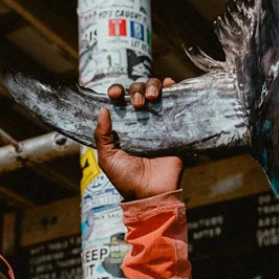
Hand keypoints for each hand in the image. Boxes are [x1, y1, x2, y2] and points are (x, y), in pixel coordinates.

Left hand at [95, 78, 182, 200]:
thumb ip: (102, 135)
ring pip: (156, 93)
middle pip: (138, 91)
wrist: (151, 193)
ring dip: (152, 87)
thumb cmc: (126, 179)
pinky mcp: (175, 129)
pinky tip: (169, 85)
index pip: (119, 100)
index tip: (115, 94)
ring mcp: (159, 122)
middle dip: (136, 89)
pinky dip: (173, 90)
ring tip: (151, 98)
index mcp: (123, 125)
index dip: (116, 91)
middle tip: (137, 102)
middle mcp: (141, 121)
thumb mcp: (107, 158)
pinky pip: (175, 104)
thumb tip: (103, 109)